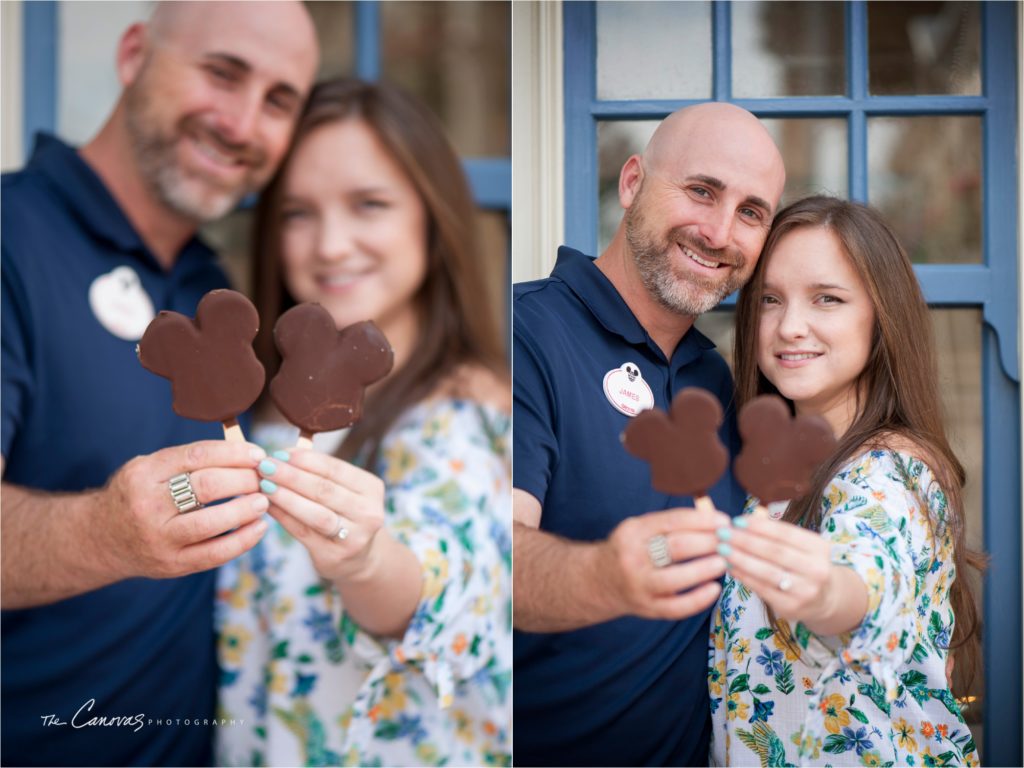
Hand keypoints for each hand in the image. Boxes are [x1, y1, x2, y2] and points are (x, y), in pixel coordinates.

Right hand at [98, 440, 267, 578]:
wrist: (100, 538)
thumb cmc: (138, 495)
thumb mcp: (149, 467)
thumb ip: (188, 460)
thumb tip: (245, 454)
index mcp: (144, 474)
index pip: (196, 457)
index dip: (233, 454)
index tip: (257, 454)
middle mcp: (148, 506)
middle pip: (206, 487)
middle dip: (244, 479)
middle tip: (264, 477)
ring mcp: (159, 538)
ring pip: (210, 523)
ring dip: (245, 510)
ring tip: (263, 501)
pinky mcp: (171, 565)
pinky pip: (214, 554)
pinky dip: (243, 541)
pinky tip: (259, 528)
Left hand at [255, 450, 385, 582]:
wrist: (357, 558)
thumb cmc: (344, 514)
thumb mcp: (344, 490)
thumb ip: (320, 471)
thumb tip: (285, 452)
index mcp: (371, 488)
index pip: (335, 468)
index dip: (306, 459)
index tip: (280, 452)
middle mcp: (368, 512)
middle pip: (324, 489)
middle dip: (291, 475)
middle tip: (265, 465)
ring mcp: (353, 537)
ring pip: (315, 513)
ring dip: (286, 496)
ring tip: (264, 484)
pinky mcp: (333, 555)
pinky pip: (303, 532)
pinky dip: (283, 517)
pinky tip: (267, 506)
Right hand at [598, 505, 730, 620]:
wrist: (599, 581)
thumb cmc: (630, 549)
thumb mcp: (639, 528)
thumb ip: (670, 524)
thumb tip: (712, 520)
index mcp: (632, 532)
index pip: (671, 521)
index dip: (701, 521)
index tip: (723, 521)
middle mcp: (632, 558)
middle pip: (675, 548)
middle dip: (707, 543)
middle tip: (728, 541)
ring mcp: (639, 585)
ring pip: (675, 579)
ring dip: (704, 570)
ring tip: (723, 562)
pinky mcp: (647, 608)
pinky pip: (676, 607)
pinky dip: (698, 599)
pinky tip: (714, 589)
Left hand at [718, 515, 863, 631]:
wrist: (826, 600)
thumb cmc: (804, 565)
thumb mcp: (802, 547)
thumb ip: (777, 535)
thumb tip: (741, 522)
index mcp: (819, 548)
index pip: (785, 533)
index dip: (759, 526)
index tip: (736, 520)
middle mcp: (817, 569)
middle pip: (775, 552)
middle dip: (745, 541)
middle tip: (723, 533)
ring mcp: (805, 590)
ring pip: (766, 572)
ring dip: (740, 559)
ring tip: (722, 549)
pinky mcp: (791, 607)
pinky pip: (762, 589)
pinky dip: (743, 576)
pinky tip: (730, 567)